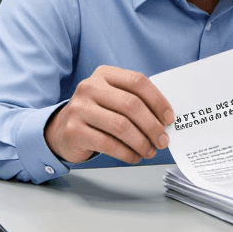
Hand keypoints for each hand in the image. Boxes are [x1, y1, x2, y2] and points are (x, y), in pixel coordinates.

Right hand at [45, 66, 173, 163]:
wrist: (63, 129)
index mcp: (104, 74)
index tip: (169, 119)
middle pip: (131, 105)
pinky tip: (134, 157)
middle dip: (152, 126)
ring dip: (141, 142)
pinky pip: (108, 144)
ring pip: (121, 126)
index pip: (137, 81)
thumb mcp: (113, 99)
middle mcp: (89, 87)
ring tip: (150, 151)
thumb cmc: (97, 114)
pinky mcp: (74, 130)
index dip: (158, 101)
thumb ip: (136, 101)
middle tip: (162, 140)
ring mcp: (79, 108)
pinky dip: (127, 153)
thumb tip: (165, 120)